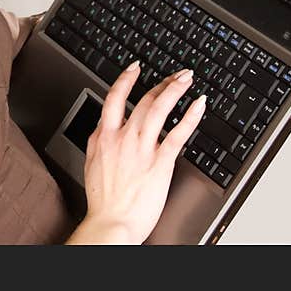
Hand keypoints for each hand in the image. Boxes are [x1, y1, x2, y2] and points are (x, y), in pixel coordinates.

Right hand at [65, 62, 205, 244]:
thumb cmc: (103, 200)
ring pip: (159, 108)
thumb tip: (102, 128)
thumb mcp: (92, 163)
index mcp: (104, 137)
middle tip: (175, 74)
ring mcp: (142, 148)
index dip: (125, 79)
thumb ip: (98, 141)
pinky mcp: (161, 162)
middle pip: (143, 100)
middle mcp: (123, 137)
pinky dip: (190, 115)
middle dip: (161, 82)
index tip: (135, 67)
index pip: (114, 98)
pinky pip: (178, 132)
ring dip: (174, 89)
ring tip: (186, 79)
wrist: (111, 223)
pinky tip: (198, 104)